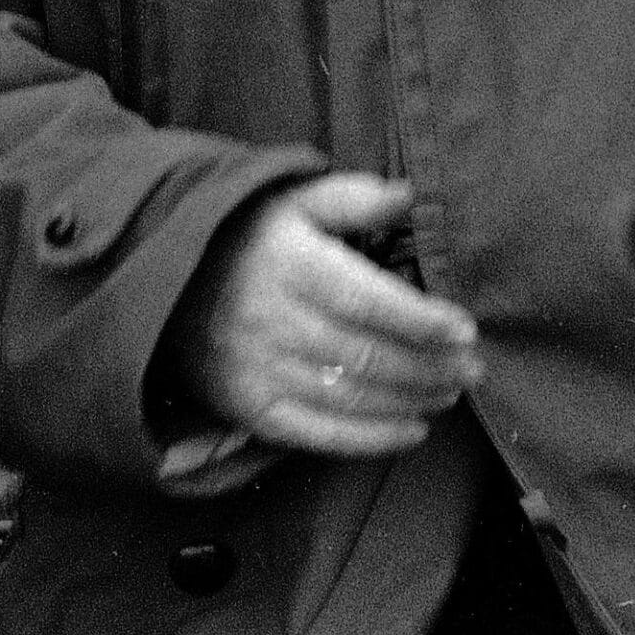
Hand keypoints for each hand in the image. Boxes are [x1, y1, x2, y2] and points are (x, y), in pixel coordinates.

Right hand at [161, 172, 481, 456]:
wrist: (162, 280)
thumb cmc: (244, 236)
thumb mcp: (290, 200)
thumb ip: (351, 198)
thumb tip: (409, 195)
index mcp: (289, 263)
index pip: (368, 300)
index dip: (422, 320)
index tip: (464, 328)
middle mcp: (273, 319)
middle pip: (368, 354)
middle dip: (430, 366)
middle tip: (471, 368)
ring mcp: (259, 368)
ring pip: (351, 395)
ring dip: (412, 400)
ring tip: (450, 393)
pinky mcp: (249, 407)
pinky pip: (319, 433)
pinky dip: (371, 438)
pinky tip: (412, 430)